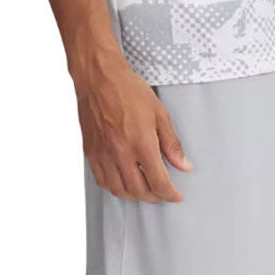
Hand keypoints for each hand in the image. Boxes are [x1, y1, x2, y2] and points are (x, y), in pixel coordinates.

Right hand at [74, 53, 190, 201]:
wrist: (97, 77)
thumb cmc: (128, 90)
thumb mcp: (159, 114)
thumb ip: (172, 144)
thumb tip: (184, 166)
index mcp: (141, 143)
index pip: (158, 182)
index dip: (170, 194)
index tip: (176, 196)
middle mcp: (120, 153)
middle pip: (139, 191)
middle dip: (155, 197)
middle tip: (163, 193)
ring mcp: (103, 154)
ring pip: (119, 190)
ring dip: (135, 196)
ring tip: (145, 191)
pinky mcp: (91, 152)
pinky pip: (102, 181)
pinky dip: (115, 188)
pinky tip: (124, 183)